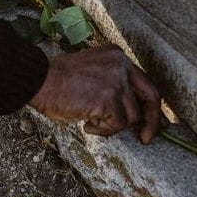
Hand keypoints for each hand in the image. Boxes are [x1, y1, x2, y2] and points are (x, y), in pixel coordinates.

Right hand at [28, 46, 162, 143]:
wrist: (39, 79)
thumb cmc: (57, 80)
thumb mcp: (92, 73)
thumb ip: (113, 84)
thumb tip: (133, 111)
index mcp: (117, 57)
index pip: (145, 81)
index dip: (152, 104)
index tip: (158, 120)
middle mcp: (121, 65)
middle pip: (151, 96)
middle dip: (153, 121)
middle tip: (146, 139)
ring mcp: (116, 82)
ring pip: (131, 116)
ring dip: (112, 126)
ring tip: (90, 122)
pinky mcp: (109, 99)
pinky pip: (117, 125)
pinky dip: (102, 130)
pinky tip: (86, 124)